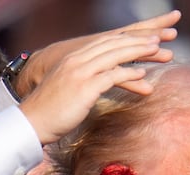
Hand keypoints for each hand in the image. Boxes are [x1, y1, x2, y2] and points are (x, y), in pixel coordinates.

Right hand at [18, 24, 172, 144]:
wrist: (32, 122)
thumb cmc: (50, 112)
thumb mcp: (66, 90)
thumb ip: (81, 82)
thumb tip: (95, 85)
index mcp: (72, 58)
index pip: (104, 43)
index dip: (125, 39)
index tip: (143, 38)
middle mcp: (77, 60)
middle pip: (112, 45)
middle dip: (136, 41)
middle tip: (157, 39)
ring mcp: (80, 72)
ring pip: (114, 56)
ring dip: (138, 52)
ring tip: (157, 50)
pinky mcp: (84, 87)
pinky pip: (111, 76)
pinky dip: (128, 74)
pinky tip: (142, 75)